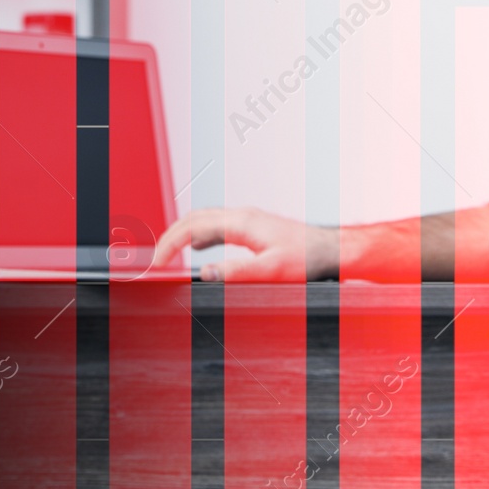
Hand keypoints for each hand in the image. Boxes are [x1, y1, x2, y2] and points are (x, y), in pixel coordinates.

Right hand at [151, 206, 330, 281]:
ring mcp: (248, 220)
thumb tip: (204, 273)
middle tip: (156, 258)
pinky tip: (200, 250)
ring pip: (205, 220)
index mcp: (241, 223)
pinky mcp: (255, 228)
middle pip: (194, 218)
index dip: (170, 244)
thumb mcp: (271, 271)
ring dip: (184, 234)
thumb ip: (237, 272)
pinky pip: (218, 227)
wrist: (333, 250)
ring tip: (170, 253)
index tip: (157, 262)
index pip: (193, 227)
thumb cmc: (308, 259)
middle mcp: (242, 216)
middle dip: (171, 236)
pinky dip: (200, 236)